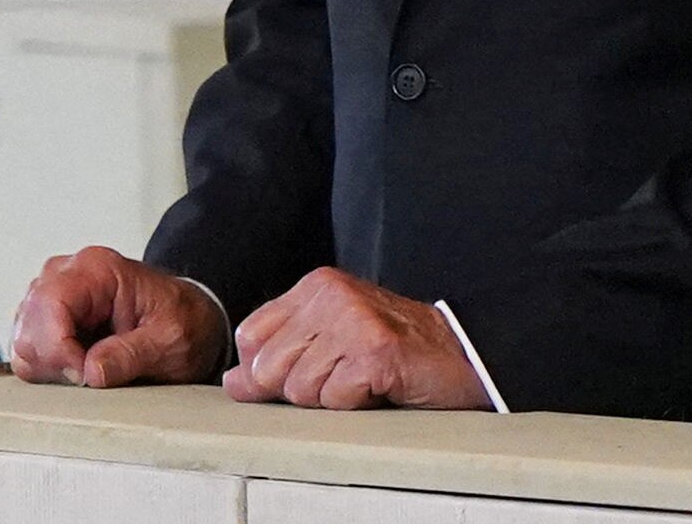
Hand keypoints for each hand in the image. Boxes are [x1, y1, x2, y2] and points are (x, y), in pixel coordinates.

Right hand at [8, 246, 228, 387]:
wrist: (192, 319)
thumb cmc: (184, 321)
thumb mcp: (172, 341)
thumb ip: (132, 354)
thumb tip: (91, 372)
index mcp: (98, 269)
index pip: (50, 304)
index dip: (58, 347)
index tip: (84, 376)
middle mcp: (68, 275)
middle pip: (28, 325)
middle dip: (54, 363)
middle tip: (90, 378)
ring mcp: (56, 297)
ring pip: (23, 341)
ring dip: (51, 368)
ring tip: (89, 373)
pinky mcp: (51, 320)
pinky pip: (30, 351)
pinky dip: (50, 370)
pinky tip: (79, 370)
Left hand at [221, 267, 488, 410]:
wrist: (459, 355)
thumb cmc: (393, 352)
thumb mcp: (331, 341)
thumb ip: (280, 354)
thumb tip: (233, 382)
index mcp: (316, 286)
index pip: (250, 336)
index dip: (268, 369)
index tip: (309, 369)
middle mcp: (331, 294)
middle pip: (269, 368)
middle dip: (300, 388)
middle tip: (341, 377)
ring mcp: (353, 320)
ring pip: (299, 388)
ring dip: (331, 398)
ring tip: (362, 380)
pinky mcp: (374, 350)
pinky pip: (334, 399)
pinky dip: (354, 404)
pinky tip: (377, 386)